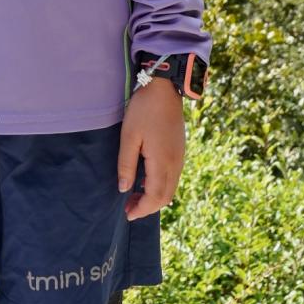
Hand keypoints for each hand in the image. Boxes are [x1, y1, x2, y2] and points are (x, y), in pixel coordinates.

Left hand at [118, 77, 185, 218]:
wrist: (164, 88)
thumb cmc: (143, 110)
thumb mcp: (128, 136)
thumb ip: (126, 165)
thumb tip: (124, 189)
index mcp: (162, 162)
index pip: (155, 197)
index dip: (142, 209)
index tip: (127, 214)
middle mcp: (175, 164)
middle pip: (165, 197)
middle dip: (148, 207)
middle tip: (128, 208)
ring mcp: (180, 157)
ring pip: (170, 188)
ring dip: (154, 197)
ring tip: (134, 196)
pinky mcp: (179, 151)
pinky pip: (172, 177)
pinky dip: (160, 186)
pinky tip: (145, 180)